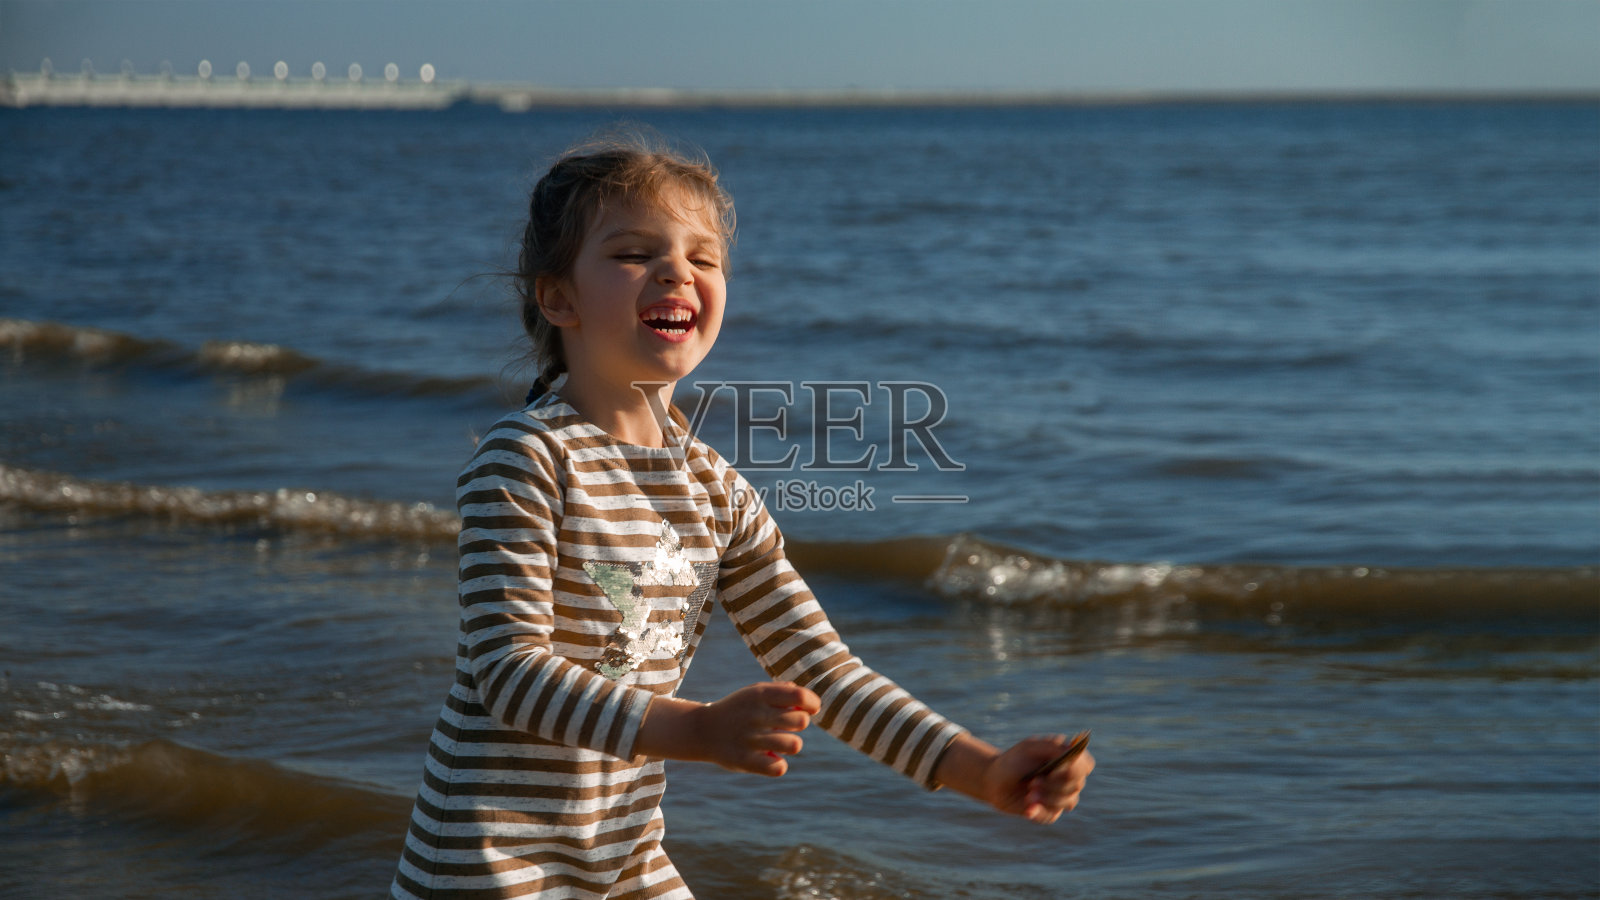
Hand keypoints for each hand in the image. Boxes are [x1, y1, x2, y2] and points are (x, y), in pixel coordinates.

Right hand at [636, 681, 819, 775]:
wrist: (702, 730)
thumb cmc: (739, 710)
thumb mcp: (756, 692)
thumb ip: (783, 692)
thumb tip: (811, 702)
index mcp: (760, 694)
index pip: (800, 695)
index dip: (812, 703)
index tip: (809, 708)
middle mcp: (755, 714)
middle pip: (801, 721)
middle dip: (799, 723)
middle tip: (786, 725)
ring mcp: (749, 738)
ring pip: (794, 744)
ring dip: (790, 744)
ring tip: (779, 743)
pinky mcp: (744, 761)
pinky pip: (778, 768)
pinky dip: (778, 765)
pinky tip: (770, 759)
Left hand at [984, 734, 1094, 823]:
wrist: (994, 781)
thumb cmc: (1014, 760)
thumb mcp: (1029, 747)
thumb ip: (1052, 746)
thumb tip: (1073, 750)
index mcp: (1066, 758)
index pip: (1086, 765)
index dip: (1075, 769)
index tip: (1055, 769)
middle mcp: (1067, 778)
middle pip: (1077, 784)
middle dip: (1054, 784)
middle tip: (1033, 781)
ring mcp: (1060, 796)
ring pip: (1069, 802)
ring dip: (1047, 798)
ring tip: (1029, 793)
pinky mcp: (1049, 812)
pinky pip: (1052, 816)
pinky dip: (1038, 812)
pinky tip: (1028, 808)